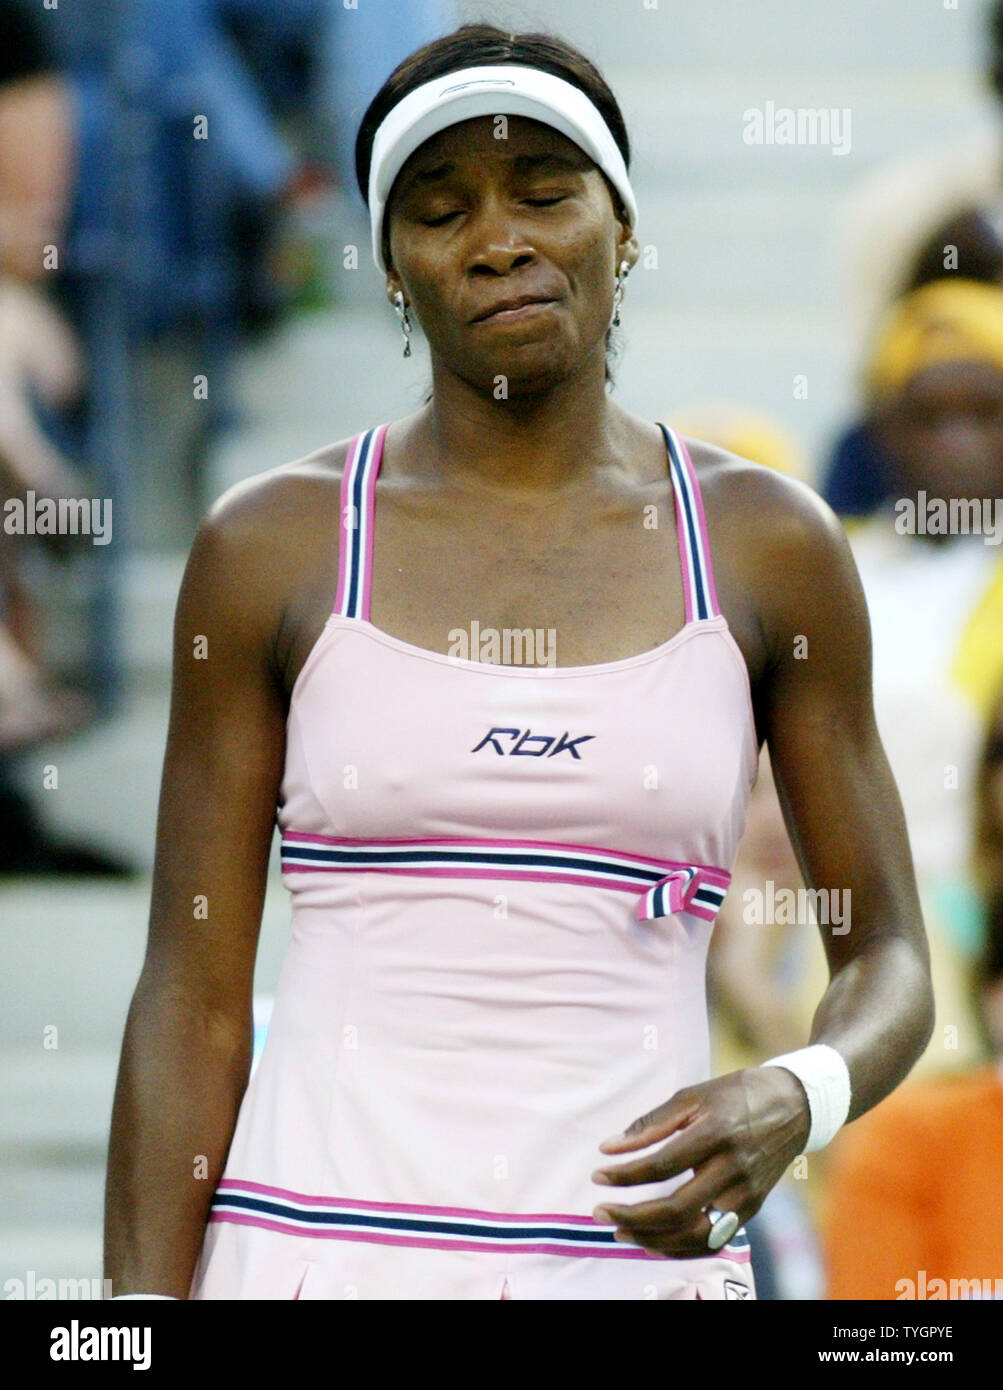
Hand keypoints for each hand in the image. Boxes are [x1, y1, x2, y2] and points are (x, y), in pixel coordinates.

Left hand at [590, 1066, 810, 1258]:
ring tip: (620, 1231)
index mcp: (716, 1133)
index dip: (626, 1175)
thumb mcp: (692, 1096)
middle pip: (677, 1209)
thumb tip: (609, 1147)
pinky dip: (680, 1248)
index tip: (598, 1174)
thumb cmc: (735, 1095)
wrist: (793, 1107)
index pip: (663, 1165)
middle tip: (599, 1212)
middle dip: (632, 1216)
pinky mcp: (752, 1209)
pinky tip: (652, 1241)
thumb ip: (651, 1123)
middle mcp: (733, 1169)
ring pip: (695, 1235)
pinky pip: (712, 1240)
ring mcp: (746, 1194)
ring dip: (652, 1238)